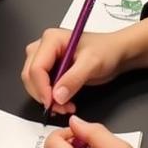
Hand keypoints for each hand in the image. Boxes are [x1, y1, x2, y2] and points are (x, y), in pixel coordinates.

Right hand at [21, 14, 147, 114]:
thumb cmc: (106, 51)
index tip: (52, 104)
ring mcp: (47, 57)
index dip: (41, 88)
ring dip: (46, 98)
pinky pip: (42, 85)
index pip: (36, 67)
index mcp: (51, 39)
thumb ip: (73, 79)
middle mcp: (45, 46)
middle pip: (30, 74)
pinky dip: (50, 97)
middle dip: (42, 94)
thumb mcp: (92, 63)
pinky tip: (65, 103)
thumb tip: (56, 96)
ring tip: (66, 107)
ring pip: (33, 82)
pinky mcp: (51, 68)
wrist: (116, 52)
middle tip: (61, 108)